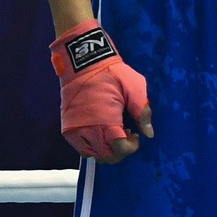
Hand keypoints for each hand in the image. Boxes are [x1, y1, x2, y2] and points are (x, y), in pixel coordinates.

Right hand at [50, 20, 152, 163]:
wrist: (82, 60)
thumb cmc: (110, 72)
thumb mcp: (134, 87)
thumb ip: (142, 112)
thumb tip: (149, 134)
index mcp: (105, 120)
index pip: (119, 149)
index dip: (131, 147)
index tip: (136, 135)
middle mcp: (87, 129)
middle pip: (106, 156)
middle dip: (120, 151)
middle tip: (126, 134)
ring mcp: (75, 128)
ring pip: (92, 154)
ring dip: (105, 150)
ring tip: (112, 133)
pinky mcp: (67, 125)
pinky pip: (80, 146)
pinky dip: (91, 146)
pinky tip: (100, 133)